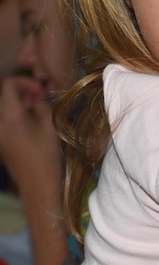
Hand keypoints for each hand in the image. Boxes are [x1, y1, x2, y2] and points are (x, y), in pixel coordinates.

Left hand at [0, 76, 62, 192]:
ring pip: (3, 105)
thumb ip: (41, 104)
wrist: (36, 182)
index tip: (39, 91)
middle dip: (22, 91)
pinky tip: (29, 121)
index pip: (9, 84)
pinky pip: (3, 118)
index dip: (25, 82)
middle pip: (4, 94)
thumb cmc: (46, 154)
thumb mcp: (49, 124)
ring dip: (18, 101)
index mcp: (10, 116)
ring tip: (35, 110)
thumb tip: (37, 96)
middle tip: (39, 99)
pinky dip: (14, 113)